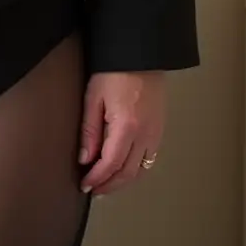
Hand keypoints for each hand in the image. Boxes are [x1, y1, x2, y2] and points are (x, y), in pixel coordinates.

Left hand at [78, 71, 165, 195]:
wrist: (142, 55)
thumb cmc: (114, 71)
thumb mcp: (93, 97)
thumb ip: (89, 131)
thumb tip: (85, 159)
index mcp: (127, 127)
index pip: (111, 164)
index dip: (97, 178)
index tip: (85, 185)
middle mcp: (146, 134)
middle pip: (128, 173)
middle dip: (110, 185)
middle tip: (94, 190)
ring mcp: (156, 133)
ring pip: (141, 170)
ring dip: (124, 181)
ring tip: (107, 184)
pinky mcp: (160, 129)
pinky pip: (149, 158)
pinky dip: (136, 170)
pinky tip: (124, 169)